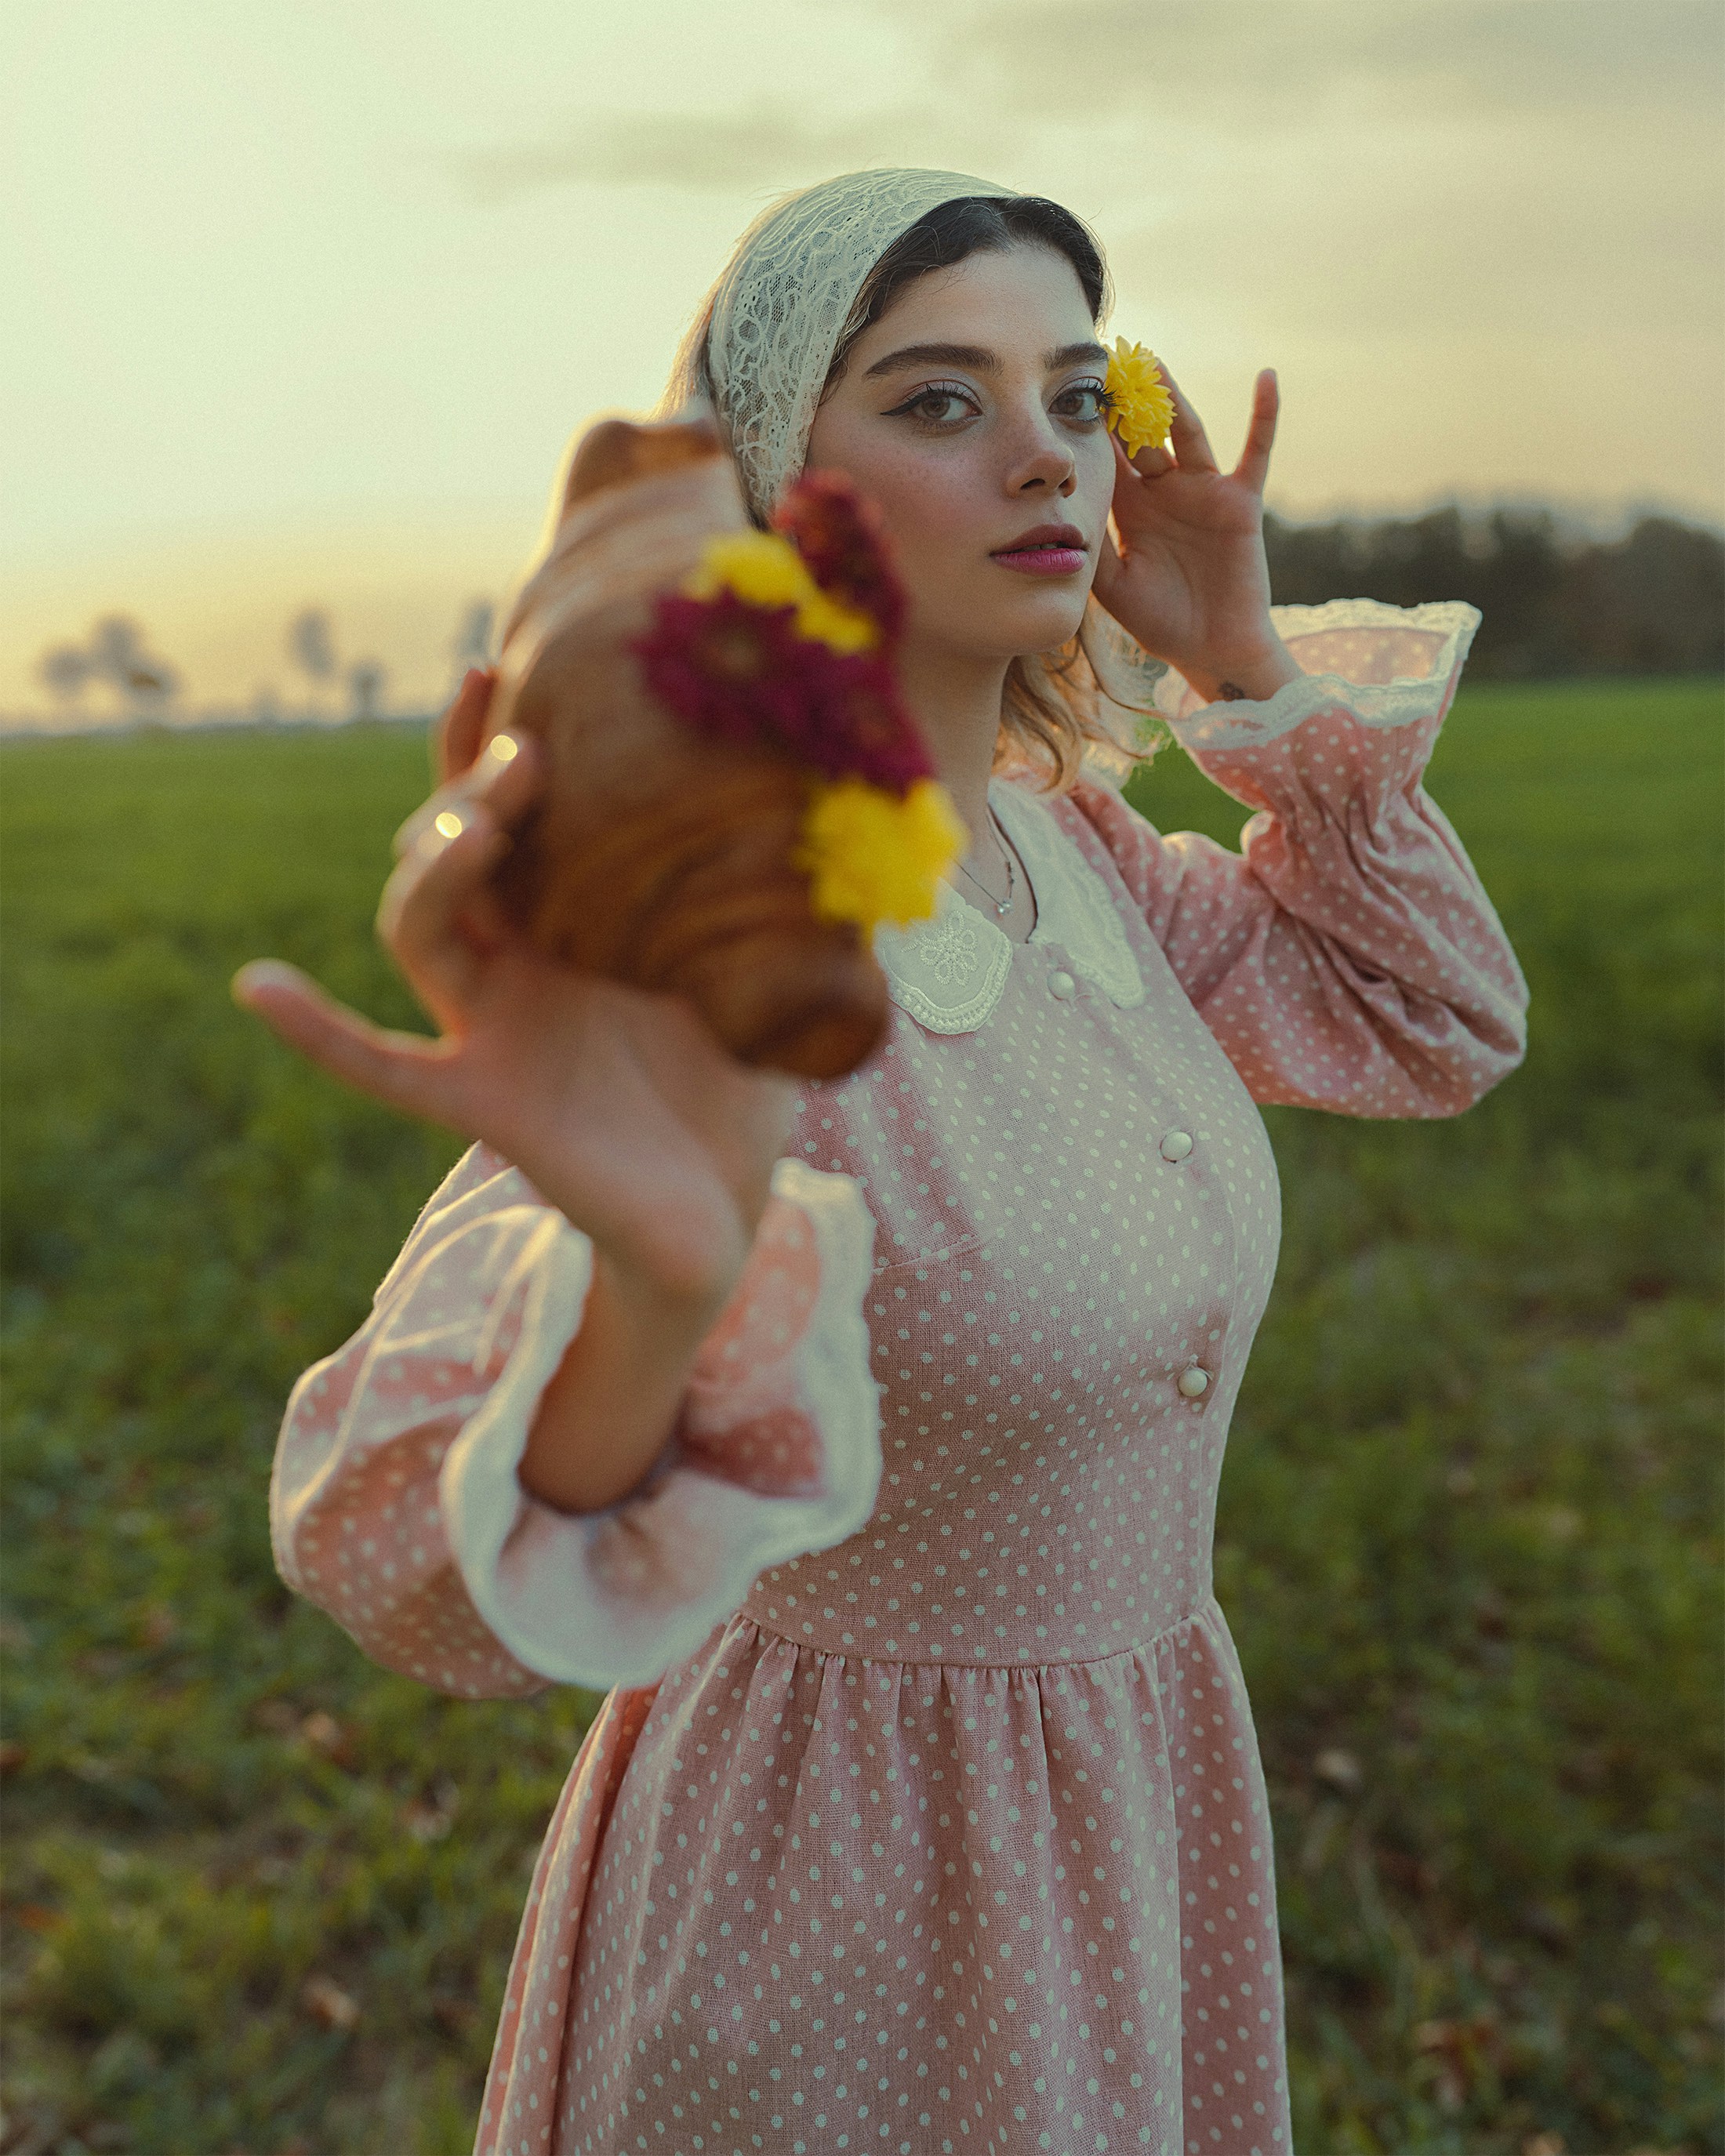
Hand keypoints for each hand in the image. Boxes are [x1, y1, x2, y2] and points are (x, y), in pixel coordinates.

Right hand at [232, 669, 797, 1311]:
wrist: (723, 1210)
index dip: (487, 742)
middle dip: (475, 792)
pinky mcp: (483, 1105)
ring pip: (420, 931)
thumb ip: (758, 893)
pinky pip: (383, 1067)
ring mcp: (491, 1029)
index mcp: (574, 919)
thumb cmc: (734, 1086)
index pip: (514, 814)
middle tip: (531, 756)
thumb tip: (815, 794)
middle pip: (454, 852)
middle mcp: (518, 961)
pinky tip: (258, 987)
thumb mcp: (757, 971)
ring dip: (433, 873)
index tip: (494, 664)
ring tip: (469, 832)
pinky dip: (321, 1033)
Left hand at [1090, 366, 1299, 704]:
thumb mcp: (1113, 586)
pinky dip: (1264, 415)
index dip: (1092, 424)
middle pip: (1143, 434)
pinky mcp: (1240, 501)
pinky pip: (1256, 452)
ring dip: (1173, 398)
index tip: (1068, 387)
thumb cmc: (1161, 622)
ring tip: (1154, 361)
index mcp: (1131, 507)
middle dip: (1126, 401)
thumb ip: (1093, 548)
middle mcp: (1165, 490)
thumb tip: (1059, 515)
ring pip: (1187, 433)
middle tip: (1104, 360)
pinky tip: (1266, 377)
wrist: (1211, 648)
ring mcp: (1204, 491)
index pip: (1109, 455)